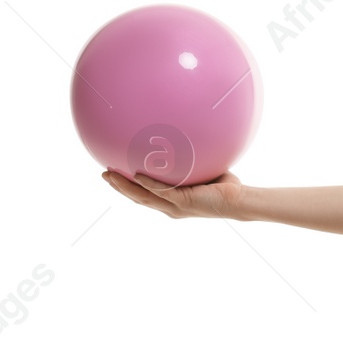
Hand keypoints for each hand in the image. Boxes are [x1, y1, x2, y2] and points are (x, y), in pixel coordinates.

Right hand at [103, 169, 244, 218]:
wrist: (239, 200)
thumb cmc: (225, 186)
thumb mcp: (203, 170)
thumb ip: (191, 159)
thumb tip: (185, 136)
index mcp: (172, 201)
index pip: (146, 196)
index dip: (128, 187)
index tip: (114, 175)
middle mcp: (171, 207)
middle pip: (138, 198)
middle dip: (119, 187)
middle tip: (103, 174)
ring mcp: (176, 206)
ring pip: (143, 198)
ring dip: (124, 187)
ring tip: (109, 176)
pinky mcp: (184, 203)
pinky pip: (162, 192)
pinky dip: (148, 184)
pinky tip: (135, 175)